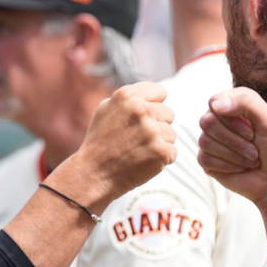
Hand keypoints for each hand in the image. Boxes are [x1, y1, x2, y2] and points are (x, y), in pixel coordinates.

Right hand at [54, 82, 176, 211]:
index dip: (152, 106)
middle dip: (156, 126)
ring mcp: (152, 130)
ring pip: (171, 134)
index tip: (140, 119)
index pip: (160, 92)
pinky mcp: (160, 150)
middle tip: (136, 139)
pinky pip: (172, 152)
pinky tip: (142, 161)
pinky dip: (160, 159)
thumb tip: (155, 94)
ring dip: (159, 144)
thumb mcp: (106, 109)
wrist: (93, 173)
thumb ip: (130, 97)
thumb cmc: (100, 141)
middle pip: (168, 114)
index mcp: (127, 96)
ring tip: (137, 151)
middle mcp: (141, 109)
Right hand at [197, 87, 266, 216]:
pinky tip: (240, 167)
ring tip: (251, 159)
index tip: (252, 131)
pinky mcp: (207, 160)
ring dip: (234, 154)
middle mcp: (219, 121)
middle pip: (207, 122)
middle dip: (234, 139)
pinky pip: (204, 158)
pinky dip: (227, 165)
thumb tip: (214, 104)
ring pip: (205, 141)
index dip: (232, 119)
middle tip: (254, 149)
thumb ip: (246, 103)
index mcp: (233, 106)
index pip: (215, 102)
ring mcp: (211, 140)